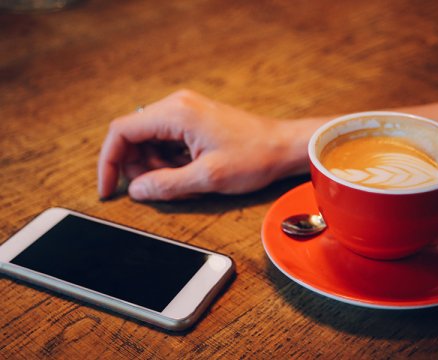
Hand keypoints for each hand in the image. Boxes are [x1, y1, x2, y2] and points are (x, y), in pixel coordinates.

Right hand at [98, 90, 299, 199]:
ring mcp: (186, 111)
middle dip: (136, 166)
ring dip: (154, 165)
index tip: (109, 188)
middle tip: (155, 188)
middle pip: (133, 136)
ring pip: (149, 140)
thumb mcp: (208, 177)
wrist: (283, 146)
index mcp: (176, 113)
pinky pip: (167, 141)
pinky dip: (168, 160)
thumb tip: (137, 191)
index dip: (109, 162)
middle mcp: (177, 106)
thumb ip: (167, 185)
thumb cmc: (254, 156)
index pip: (121, 132)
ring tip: (180, 181)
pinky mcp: (194, 121)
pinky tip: (188, 173)